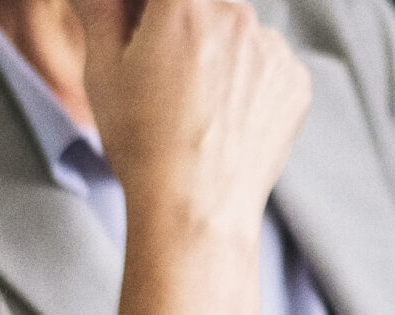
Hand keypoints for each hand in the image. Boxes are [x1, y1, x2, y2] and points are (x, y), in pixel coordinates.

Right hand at [73, 0, 310, 314]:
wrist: (196, 214)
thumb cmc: (143, 145)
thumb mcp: (103, 70)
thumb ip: (100, 9)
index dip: (150, 14)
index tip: (143, 37)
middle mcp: (238, 13)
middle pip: (206, 5)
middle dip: (184, 26)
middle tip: (165, 77)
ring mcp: (273, 48)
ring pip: (239, 33)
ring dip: (220, 52)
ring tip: (196, 107)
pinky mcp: (295, 82)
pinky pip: (267, 65)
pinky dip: (249, 82)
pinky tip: (224, 120)